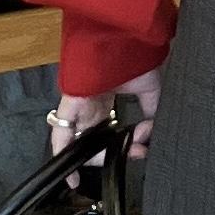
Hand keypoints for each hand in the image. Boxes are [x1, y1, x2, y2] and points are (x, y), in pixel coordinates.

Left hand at [49, 65, 162, 190]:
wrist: (121, 38)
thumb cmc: (133, 54)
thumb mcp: (149, 87)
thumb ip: (151, 110)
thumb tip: (153, 132)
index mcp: (108, 97)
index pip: (113, 129)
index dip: (128, 143)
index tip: (144, 147)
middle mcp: (92, 105)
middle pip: (97, 140)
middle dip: (115, 153)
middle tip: (136, 154)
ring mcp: (79, 107)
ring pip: (81, 142)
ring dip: (95, 158)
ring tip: (112, 165)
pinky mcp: (70, 106)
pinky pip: (61, 136)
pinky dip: (65, 157)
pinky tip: (73, 177)